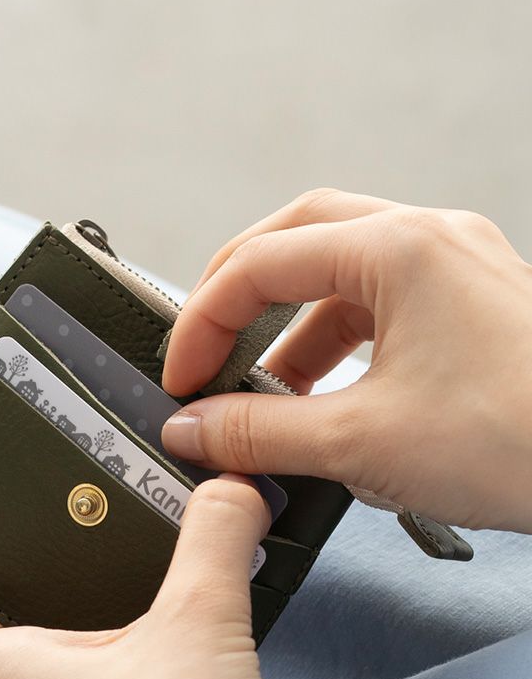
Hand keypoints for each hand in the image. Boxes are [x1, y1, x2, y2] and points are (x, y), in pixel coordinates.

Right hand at [161, 189, 531, 532]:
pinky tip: (325, 393)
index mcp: (399, 249)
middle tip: (205, 345)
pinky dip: (338, 341)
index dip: (203, 322)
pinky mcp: (475, 305)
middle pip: (299, 236)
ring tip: (264, 391)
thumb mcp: (361, 441)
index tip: (181, 378)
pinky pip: (384, 303)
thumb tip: (194, 427)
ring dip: (291, 326)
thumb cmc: (522, 440)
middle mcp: (430, 239)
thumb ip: (260, 430)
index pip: (260, 262)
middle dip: (240, 293)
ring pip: (343, 270)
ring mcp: (458, 267)